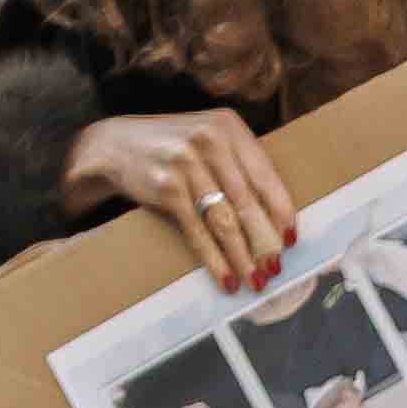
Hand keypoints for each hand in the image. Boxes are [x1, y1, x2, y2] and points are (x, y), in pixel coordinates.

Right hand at [67, 107, 295, 288]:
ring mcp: (186, 163)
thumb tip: (275, 217)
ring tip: (255, 280)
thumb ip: (238, 165)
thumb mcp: (208, 140)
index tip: (292, 240)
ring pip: (224, 220)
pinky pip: (198, 231)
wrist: (114, 144)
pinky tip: (225, 277)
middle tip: (276, 269)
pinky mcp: (166, 187)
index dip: (281, 211)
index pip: (265, 175)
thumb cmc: (172, 147)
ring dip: (243, 256)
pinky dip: (214, 259)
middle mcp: (209, 140)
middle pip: (247, 202)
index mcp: (228, 127)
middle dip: (265, 241)